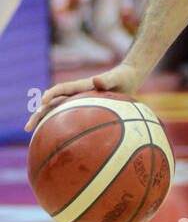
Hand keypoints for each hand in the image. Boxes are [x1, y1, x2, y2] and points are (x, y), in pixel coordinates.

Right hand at [25, 62, 140, 133]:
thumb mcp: (116, 79)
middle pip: (51, 104)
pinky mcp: (80, 110)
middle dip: (38, 114)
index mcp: (80, 86)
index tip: (42, 102)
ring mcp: (75, 102)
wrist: (125, 80)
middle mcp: (74, 94)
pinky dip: (57, 127)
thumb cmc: (121, 79)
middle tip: (28, 128)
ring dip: (43, 122)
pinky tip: (54, 142)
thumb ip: (107, 80)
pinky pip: (67, 119)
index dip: (51, 95)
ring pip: (55, 112)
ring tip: (32, 136)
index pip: (61, 89)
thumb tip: (96, 80)